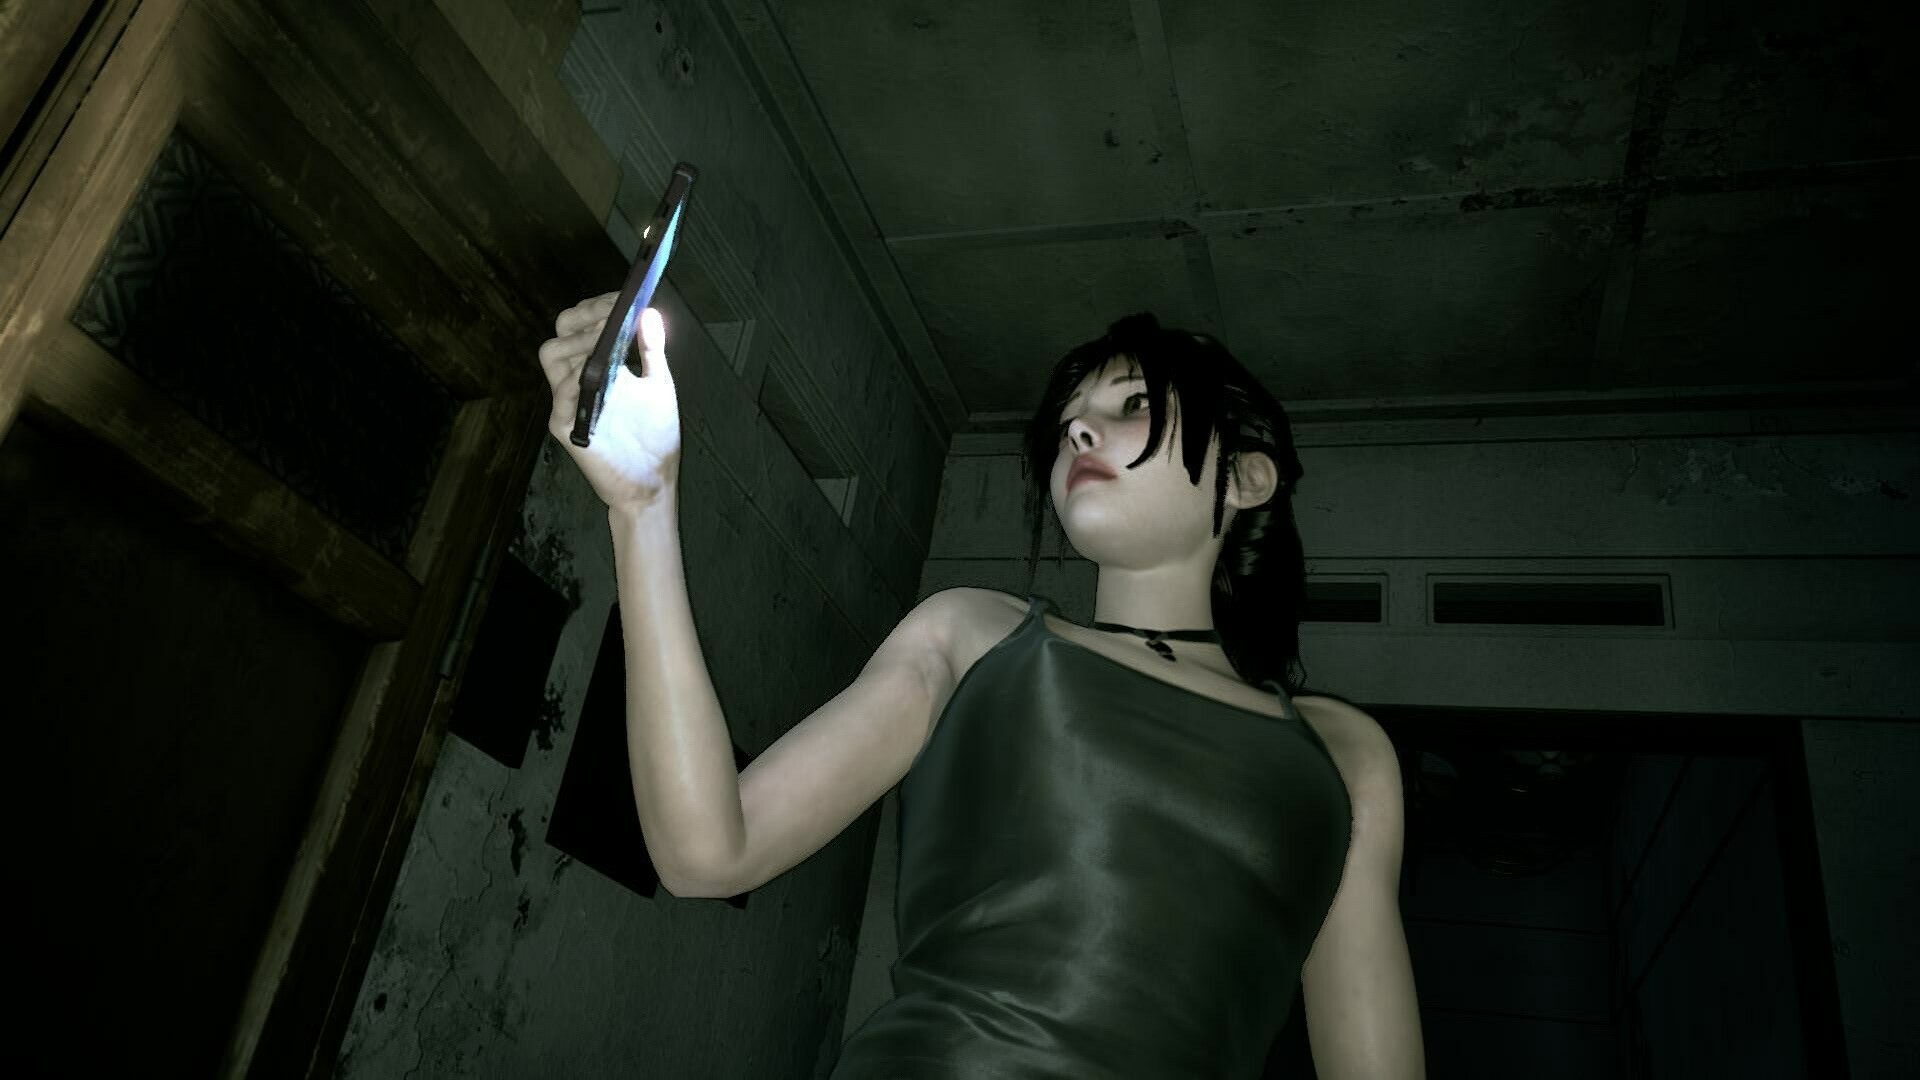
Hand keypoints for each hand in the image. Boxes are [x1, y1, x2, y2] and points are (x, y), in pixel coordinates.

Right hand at [537, 293, 681, 510]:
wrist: (652, 484)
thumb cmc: (654, 438)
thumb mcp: (659, 385)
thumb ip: (651, 349)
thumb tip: (649, 311)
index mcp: (594, 368)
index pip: (580, 325)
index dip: (597, 306)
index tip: (624, 298)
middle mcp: (575, 381)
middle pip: (560, 333)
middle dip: (585, 317)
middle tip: (614, 314)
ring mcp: (567, 404)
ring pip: (553, 356)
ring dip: (581, 340)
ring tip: (609, 339)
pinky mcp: (567, 428)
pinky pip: (562, 396)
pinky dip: (580, 377)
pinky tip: (603, 371)